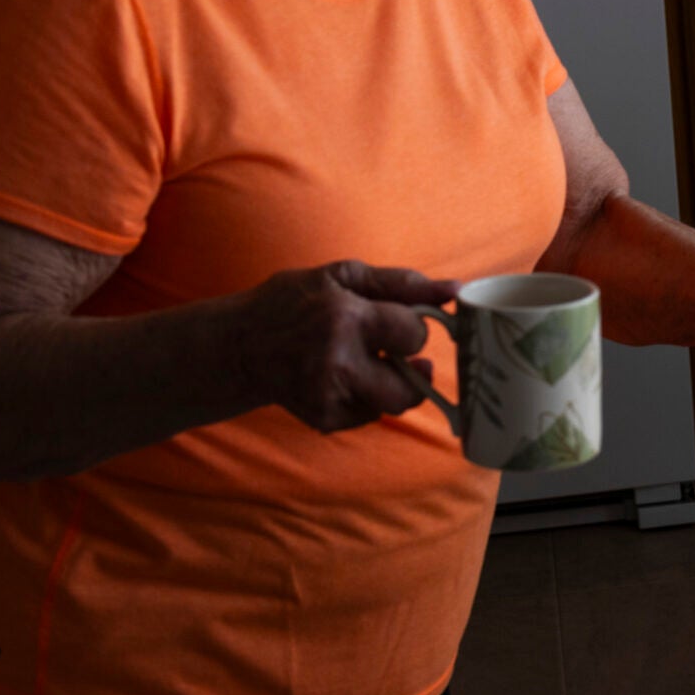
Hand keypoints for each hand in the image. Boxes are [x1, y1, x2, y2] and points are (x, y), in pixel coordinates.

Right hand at [234, 260, 460, 433]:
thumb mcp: (342, 276)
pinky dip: (366, 398)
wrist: (239, 346)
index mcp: (345, 318)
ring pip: (394, 405)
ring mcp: (329, 396)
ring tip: (366, 364)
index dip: (411, 328)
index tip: (394, 323)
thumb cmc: (294, 302)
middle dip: (409, 365)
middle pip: (411, 384)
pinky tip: (342, 379)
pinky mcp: (323, 419)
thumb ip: (402, 283)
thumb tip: (455, 290)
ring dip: (391, 385)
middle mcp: (337, 362)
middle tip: (388, 351)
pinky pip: (370, 416)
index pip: (414, 334)